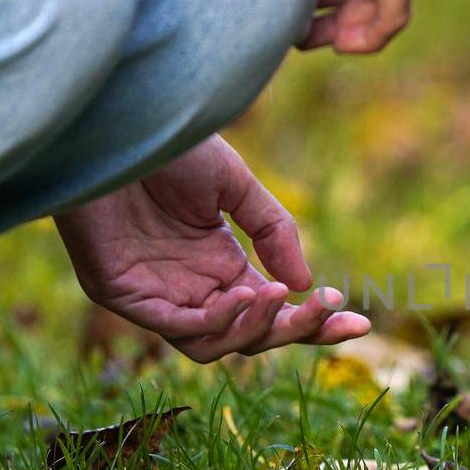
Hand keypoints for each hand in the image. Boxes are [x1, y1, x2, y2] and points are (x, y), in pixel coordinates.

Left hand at [54, 136, 369, 360]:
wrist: (109, 123)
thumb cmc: (164, 146)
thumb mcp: (234, 185)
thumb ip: (272, 231)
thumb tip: (308, 285)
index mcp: (220, 266)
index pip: (274, 311)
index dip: (316, 323)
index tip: (360, 324)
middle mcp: (191, 289)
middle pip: (251, 336)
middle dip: (296, 328)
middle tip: (327, 307)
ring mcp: (156, 296)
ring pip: (215, 345)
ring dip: (255, 327)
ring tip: (279, 294)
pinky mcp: (122, 294)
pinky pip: (177, 328)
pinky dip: (216, 320)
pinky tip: (244, 293)